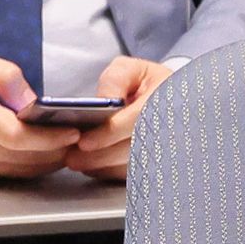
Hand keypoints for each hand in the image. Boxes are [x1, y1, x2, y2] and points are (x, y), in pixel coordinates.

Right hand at [0, 52, 79, 178]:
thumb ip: (3, 74)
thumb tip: (30, 98)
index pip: (19, 136)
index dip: (50, 138)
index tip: (72, 132)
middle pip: (23, 157)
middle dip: (55, 151)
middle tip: (75, 140)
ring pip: (16, 170)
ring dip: (43, 162)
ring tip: (61, 149)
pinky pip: (1, 173)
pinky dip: (23, 166)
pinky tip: (35, 155)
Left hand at [64, 57, 174, 179]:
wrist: (165, 97)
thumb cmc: (144, 83)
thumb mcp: (129, 70)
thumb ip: (114, 80)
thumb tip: (106, 100)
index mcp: (166, 98)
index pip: (137, 121)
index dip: (110, 133)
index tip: (85, 142)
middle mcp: (171, 125)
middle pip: (133, 149)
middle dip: (100, 156)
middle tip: (73, 158)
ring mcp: (167, 146)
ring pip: (133, 165)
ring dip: (102, 166)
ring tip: (77, 161)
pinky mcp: (157, 161)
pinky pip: (133, 173)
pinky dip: (109, 171)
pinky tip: (92, 166)